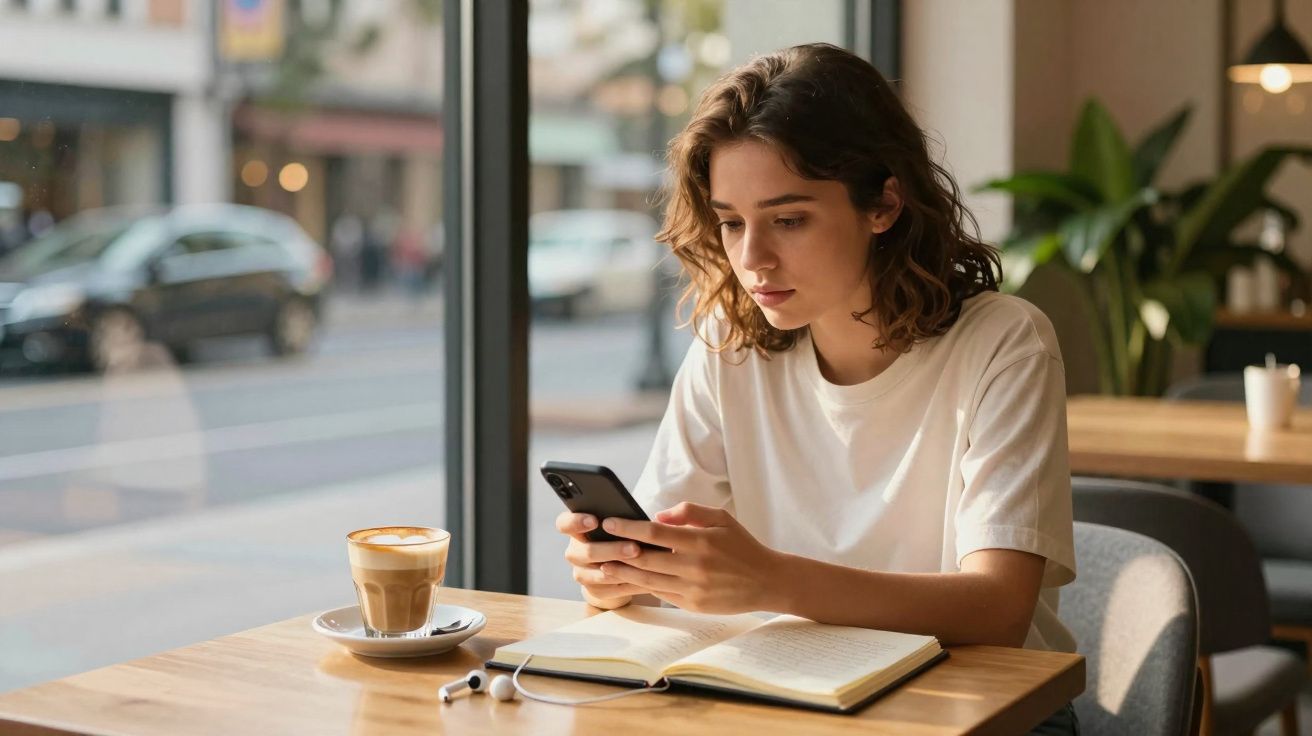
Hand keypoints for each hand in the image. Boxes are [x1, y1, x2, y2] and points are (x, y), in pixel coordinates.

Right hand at [556, 511, 648, 608]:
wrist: (615, 565)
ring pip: (600, 574)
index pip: (564, 524)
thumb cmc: (617, 535)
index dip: (576, 522)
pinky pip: (611, 589)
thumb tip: (642, 515)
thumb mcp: (614, 525)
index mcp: (575, 531)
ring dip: (623, 570)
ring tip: (643, 564)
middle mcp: (574, 553)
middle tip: (634, 547)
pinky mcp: (594, 591)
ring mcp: (582, 573)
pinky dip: (629, 584)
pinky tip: (645, 579)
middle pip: (587, 552)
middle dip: (613, 550)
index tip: (594, 520)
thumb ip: (618, 518)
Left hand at [598, 502, 782, 614]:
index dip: (629, 527)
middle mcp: (694, 567)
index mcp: (700, 542)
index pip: (655, 533)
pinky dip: (642, 586)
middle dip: (618, 551)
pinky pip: (661, 594)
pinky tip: (628, 579)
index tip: (609, 521)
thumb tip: (658, 516)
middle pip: (646, 559)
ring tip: (602, 564)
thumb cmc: (742, 546)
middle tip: (596, 543)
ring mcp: (692, 589)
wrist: (767, 582)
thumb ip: (689, 512)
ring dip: (623, 573)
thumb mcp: (721, 519)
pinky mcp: (692, 605)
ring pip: (648, 580)